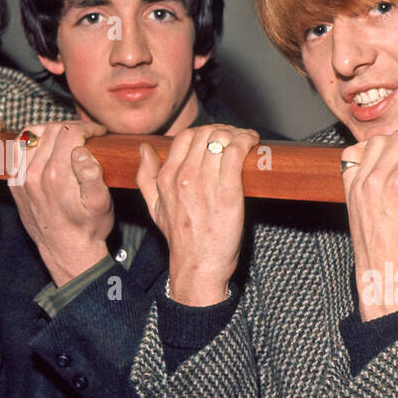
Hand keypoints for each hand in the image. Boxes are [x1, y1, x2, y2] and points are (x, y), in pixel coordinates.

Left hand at [9, 120, 112, 287]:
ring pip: (31, 136)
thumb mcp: (101, 204)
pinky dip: (32, 144)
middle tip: (86, 135)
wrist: (66, 253)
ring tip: (66, 138)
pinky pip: (18, 151)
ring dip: (50, 132)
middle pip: (50, 130)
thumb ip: (92, 174)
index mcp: (57, 175)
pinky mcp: (15, 183)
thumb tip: (81, 150)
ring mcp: (21, 178)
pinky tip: (46, 149)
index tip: (98, 132)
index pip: (69, 131)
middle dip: (71, 127)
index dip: (87, 127)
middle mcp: (34, 174)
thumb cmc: (88, 230)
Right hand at [137, 124, 257, 306]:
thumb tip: (144, 150)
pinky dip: (246, 141)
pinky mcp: (229, 192)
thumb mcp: (154, 209)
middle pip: (205, 133)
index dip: (204, 132)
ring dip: (238, 134)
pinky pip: (236, 153)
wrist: (199, 266)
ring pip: (221, 139)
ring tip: (247, 140)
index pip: (185, 137)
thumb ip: (146, 177)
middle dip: (223, 131)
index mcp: (167, 178)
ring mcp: (206, 183)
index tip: (217, 138)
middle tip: (236, 138)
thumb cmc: (181, 240)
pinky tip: (253, 143)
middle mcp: (184, 177)